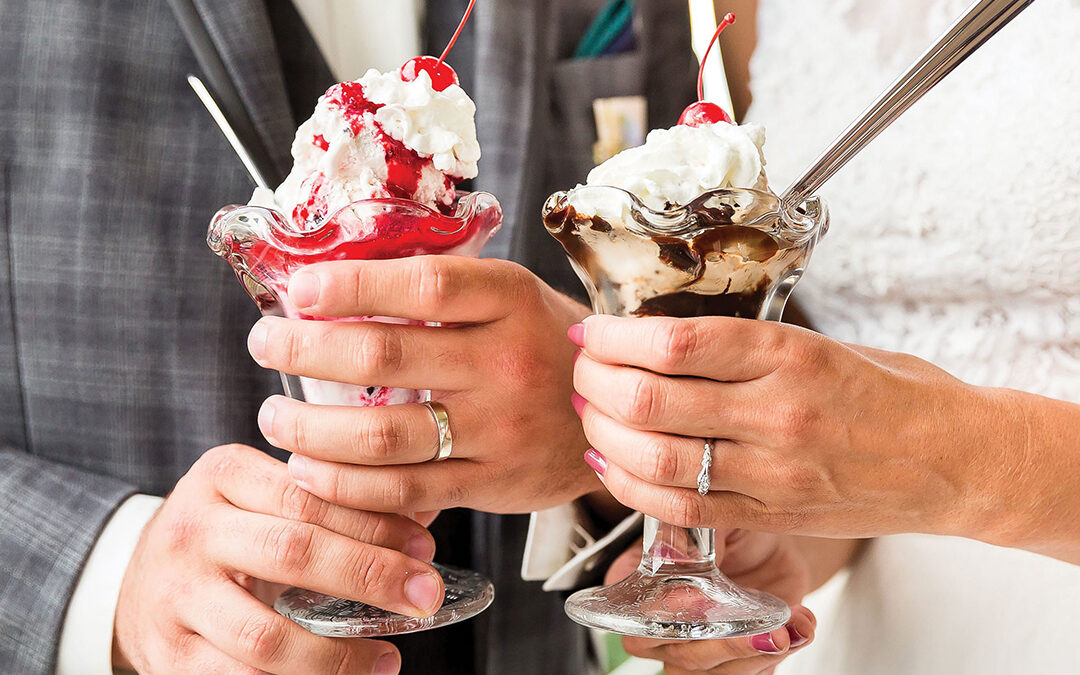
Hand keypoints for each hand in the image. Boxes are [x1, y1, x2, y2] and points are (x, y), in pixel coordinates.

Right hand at [113, 445, 441, 674]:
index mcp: (223, 475)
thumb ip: (331, 502)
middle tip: (424, 597)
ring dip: (337, 655)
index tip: (425, 547)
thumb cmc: (225, 532)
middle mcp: (193, 530)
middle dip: (369, 576)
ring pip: (265, 635)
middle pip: (293, 552)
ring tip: (387, 657)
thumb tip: (422, 520)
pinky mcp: (169, 655)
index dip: (374, 524)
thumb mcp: (263, 498)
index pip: (310, 496)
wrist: (136, 577)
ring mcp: (176, 596)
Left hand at [247, 255, 595, 513]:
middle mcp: (505, 362)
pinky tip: (310, 470)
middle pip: (386, 358)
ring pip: (384, 435)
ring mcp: (500, 428)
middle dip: (306, 353)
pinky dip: (346, 485)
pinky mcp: (492, 483)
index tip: (298, 291)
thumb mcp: (511, 297)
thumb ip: (441, 290)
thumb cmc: (544, 344)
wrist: (618, 411)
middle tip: (265, 346)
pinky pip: (404, 490)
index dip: (351, 285)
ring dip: (311, 429)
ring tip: (273, 417)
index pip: (422, 284)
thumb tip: (334, 283)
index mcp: (509, 300)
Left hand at [571, 314, 1025, 538]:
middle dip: (594, 380)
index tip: (592, 331)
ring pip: (654, 457)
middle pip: (649, 397)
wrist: (954, 458)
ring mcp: (772, 471)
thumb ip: (742, 346)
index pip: (673, 341)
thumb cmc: (888, 392)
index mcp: (788, 354)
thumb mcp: (819, 344)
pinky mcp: (770, 514)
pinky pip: (680, 507)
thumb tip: (655, 336)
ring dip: (601, 432)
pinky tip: (609, 463)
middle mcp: (776, 413)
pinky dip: (630, 486)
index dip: (613, 337)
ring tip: (587, 412)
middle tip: (581, 368)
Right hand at [605, 530, 815, 673]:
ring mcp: (696, 646)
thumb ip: (692, 533)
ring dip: (754, 655)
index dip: (661, 619)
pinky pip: (752, 672)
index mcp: (638, 582)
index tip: (701, 605)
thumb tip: (671, 552)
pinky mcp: (735, 659)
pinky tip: (801, 627)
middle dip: (721, 646)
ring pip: (712, 672)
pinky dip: (781, 654)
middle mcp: (662, 623)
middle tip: (760, 629)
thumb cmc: (730, 524)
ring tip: (787, 629)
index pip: (631, 617)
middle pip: (676, 654)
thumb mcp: (715, 517)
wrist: (770, 541)